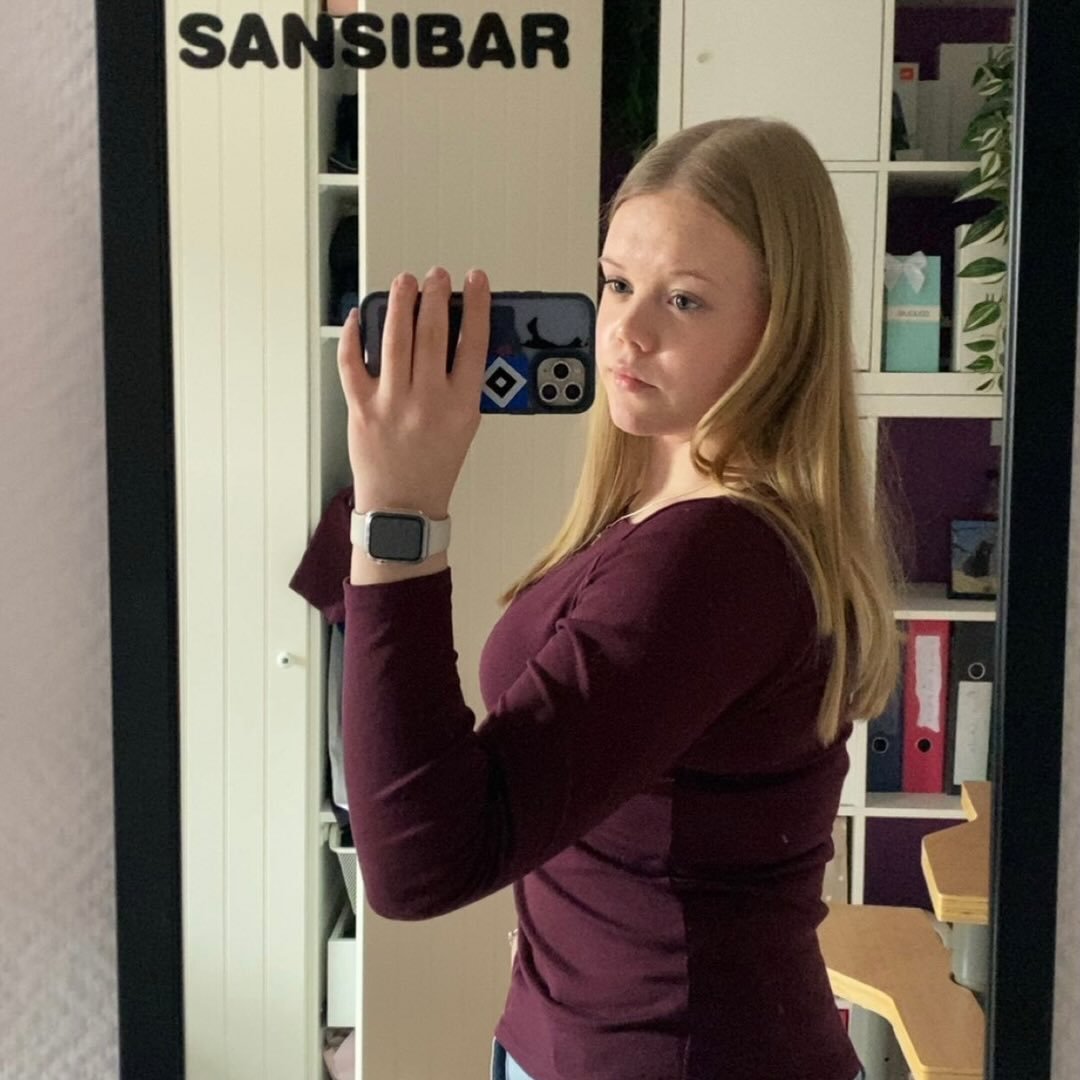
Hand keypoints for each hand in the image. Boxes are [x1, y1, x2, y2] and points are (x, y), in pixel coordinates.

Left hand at [337, 266, 491, 517]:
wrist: (403, 506)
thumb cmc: (435, 467)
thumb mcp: (465, 427)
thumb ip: (463, 385)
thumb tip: (454, 338)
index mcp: (461, 405)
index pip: (474, 343)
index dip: (475, 305)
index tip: (474, 281)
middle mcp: (428, 401)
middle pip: (432, 333)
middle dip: (435, 296)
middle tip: (436, 276)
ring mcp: (392, 403)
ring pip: (396, 339)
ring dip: (401, 303)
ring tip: (405, 282)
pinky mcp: (362, 408)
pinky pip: (353, 362)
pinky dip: (355, 335)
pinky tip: (361, 316)